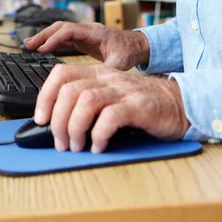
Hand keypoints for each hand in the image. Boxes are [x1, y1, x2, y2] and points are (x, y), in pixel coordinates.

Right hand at [24, 21, 149, 69]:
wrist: (137, 45)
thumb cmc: (130, 51)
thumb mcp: (121, 62)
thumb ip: (108, 70)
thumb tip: (97, 83)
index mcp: (94, 32)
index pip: (69, 31)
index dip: (54, 39)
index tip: (42, 50)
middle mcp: (87, 29)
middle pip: (60, 27)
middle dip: (43, 35)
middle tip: (27, 45)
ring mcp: (84, 33)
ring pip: (59, 31)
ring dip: (44, 37)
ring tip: (28, 45)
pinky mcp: (83, 39)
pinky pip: (63, 37)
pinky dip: (51, 42)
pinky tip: (42, 49)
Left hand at [34, 63, 189, 152]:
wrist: (180, 103)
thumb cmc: (142, 104)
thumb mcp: (111, 95)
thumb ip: (87, 102)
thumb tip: (57, 124)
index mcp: (98, 74)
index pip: (61, 74)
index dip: (45, 96)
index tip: (40, 119)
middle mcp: (108, 78)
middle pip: (69, 89)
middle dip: (58, 119)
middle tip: (60, 142)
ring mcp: (124, 91)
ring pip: (86, 101)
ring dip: (75, 127)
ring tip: (76, 146)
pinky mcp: (139, 107)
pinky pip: (111, 117)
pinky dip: (99, 134)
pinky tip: (98, 147)